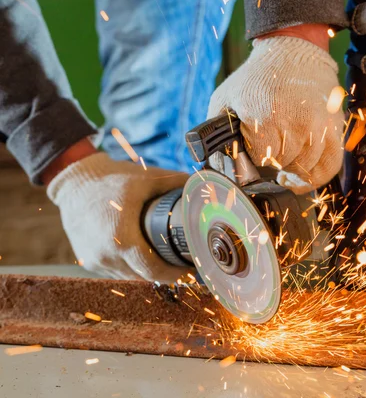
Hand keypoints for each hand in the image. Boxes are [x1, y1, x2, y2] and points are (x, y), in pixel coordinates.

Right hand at [47, 152, 188, 281]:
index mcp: (122, 239)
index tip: (189, 271)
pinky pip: (116, 271)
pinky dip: (130, 268)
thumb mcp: (147, 177)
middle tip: (183, 266)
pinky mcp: (88, 260)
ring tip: (166, 263)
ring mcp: (95, 260)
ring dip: (147, 273)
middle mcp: (106, 255)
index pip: (153, 271)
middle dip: (165, 274)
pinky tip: (143, 260)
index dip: (174, 275)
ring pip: (129, 277)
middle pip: (144, 277)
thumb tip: (202, 185)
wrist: (74, 181)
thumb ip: (176, 182)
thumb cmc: (112, 179)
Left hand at [207, 34, 344, 193]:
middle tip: (270, 153)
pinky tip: (303, 173)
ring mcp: (317, 127)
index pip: (261, 160)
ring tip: (285, 160)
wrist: (294, 52)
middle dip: (274, 164)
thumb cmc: (256, 79)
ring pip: (306, 170)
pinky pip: (329, 167)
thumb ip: (217, 136)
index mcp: (263, 117)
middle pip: (284, 165)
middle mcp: (294, 124)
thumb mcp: (225, 100)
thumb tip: (220, 171)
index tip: (253, 148)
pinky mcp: (334, 129)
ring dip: (295, 169)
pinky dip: (316, 176)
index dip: (255, 158)